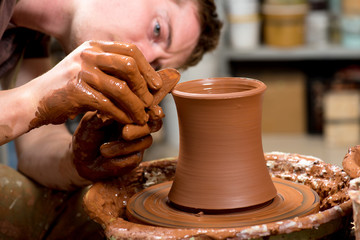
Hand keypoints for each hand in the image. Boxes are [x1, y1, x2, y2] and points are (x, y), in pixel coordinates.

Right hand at [29, 40, 161, 129]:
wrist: (34, 101)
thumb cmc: (67, 89)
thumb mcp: (90, 72)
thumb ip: (112, 72)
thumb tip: (146, 82)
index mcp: (94, 47)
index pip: (130, 50)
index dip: (148, 68)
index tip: (156, 85)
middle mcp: (88, 55)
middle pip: (129, 65)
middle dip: (143, 86)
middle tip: (150, 102)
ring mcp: (81, 71)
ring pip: (121, 88)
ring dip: (135, 106)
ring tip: (142, 117)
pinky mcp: (76, 90)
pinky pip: (108, 104)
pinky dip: (121, 115)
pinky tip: (127, 122)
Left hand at [71, 111, 152, 180]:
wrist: (80, 159)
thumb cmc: (87, 135)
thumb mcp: (91, 121)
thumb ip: (105, 114)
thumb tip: (119, 109)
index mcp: (130, 112)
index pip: (148, 107)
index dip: (153, 109)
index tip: (150, 112)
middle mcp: (138, 126)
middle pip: (155, 124)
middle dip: (141, 128)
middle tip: (124, 133)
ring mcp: (138, 143)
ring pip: (146, 141)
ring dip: (124, 146)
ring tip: (103, 150)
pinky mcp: (135, 159)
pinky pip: (135, 158)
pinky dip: (118, 158)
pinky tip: (105, 156)